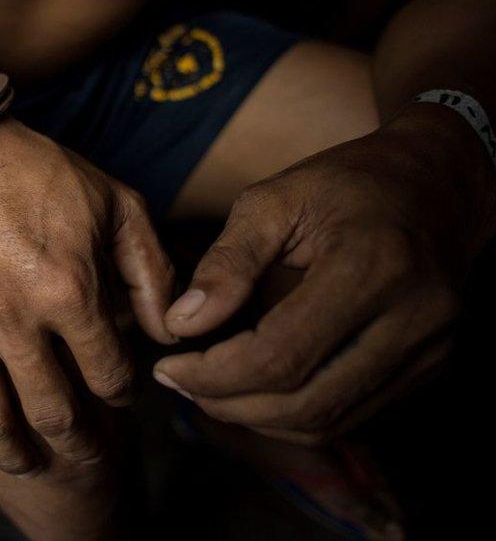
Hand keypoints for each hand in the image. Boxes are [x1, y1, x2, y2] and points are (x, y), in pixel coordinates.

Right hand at [0, 119, 173, 474]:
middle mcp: (12, 320)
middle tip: (87, 453)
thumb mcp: (116, 203)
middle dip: (80, 444)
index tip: (120, 391)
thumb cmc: (36, 170)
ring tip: (29, 460)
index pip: (109, 375)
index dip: (123, 392)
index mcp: (68, 290)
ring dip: (17, 453)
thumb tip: (168, 331)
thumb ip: (152, 270)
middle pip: (54, 415)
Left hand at [153, 106, 494, 444]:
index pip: (280, 355)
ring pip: (328, 421)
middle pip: (306, 403)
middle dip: (229, 404)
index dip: (215, 374)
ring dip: (258, 417)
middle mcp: (414, 317)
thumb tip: (180, 325)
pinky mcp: (432, 366)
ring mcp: (431, 349)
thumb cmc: (346, 184)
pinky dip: (294, 414)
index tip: (168, 368)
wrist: (437, 183)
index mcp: (372, 266)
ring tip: (211, 387)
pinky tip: (256, 389)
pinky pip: (352, 415)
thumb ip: (226, 262)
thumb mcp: (274, 200)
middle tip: (181, 383)